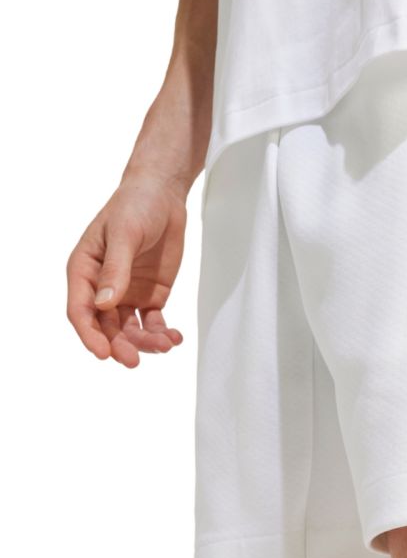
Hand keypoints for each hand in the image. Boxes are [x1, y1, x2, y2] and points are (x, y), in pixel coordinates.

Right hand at [66, 174, 186, 367]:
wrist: (162, 197)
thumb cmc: (134, 207)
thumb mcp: (124, 234)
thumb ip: (116, 269)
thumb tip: (105, 304)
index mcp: (84, 272)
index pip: (81, 311)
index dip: (89, 335)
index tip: (103, 354)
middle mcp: (102, 288)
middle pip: (106, 327)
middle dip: (119, 345)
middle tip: (134, 361)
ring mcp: (127, 293)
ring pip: (130, 329)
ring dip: (144, 342)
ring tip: (164, 346)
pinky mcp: (151, 295)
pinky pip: (153, 322)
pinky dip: (162, 333)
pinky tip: (174, 339)